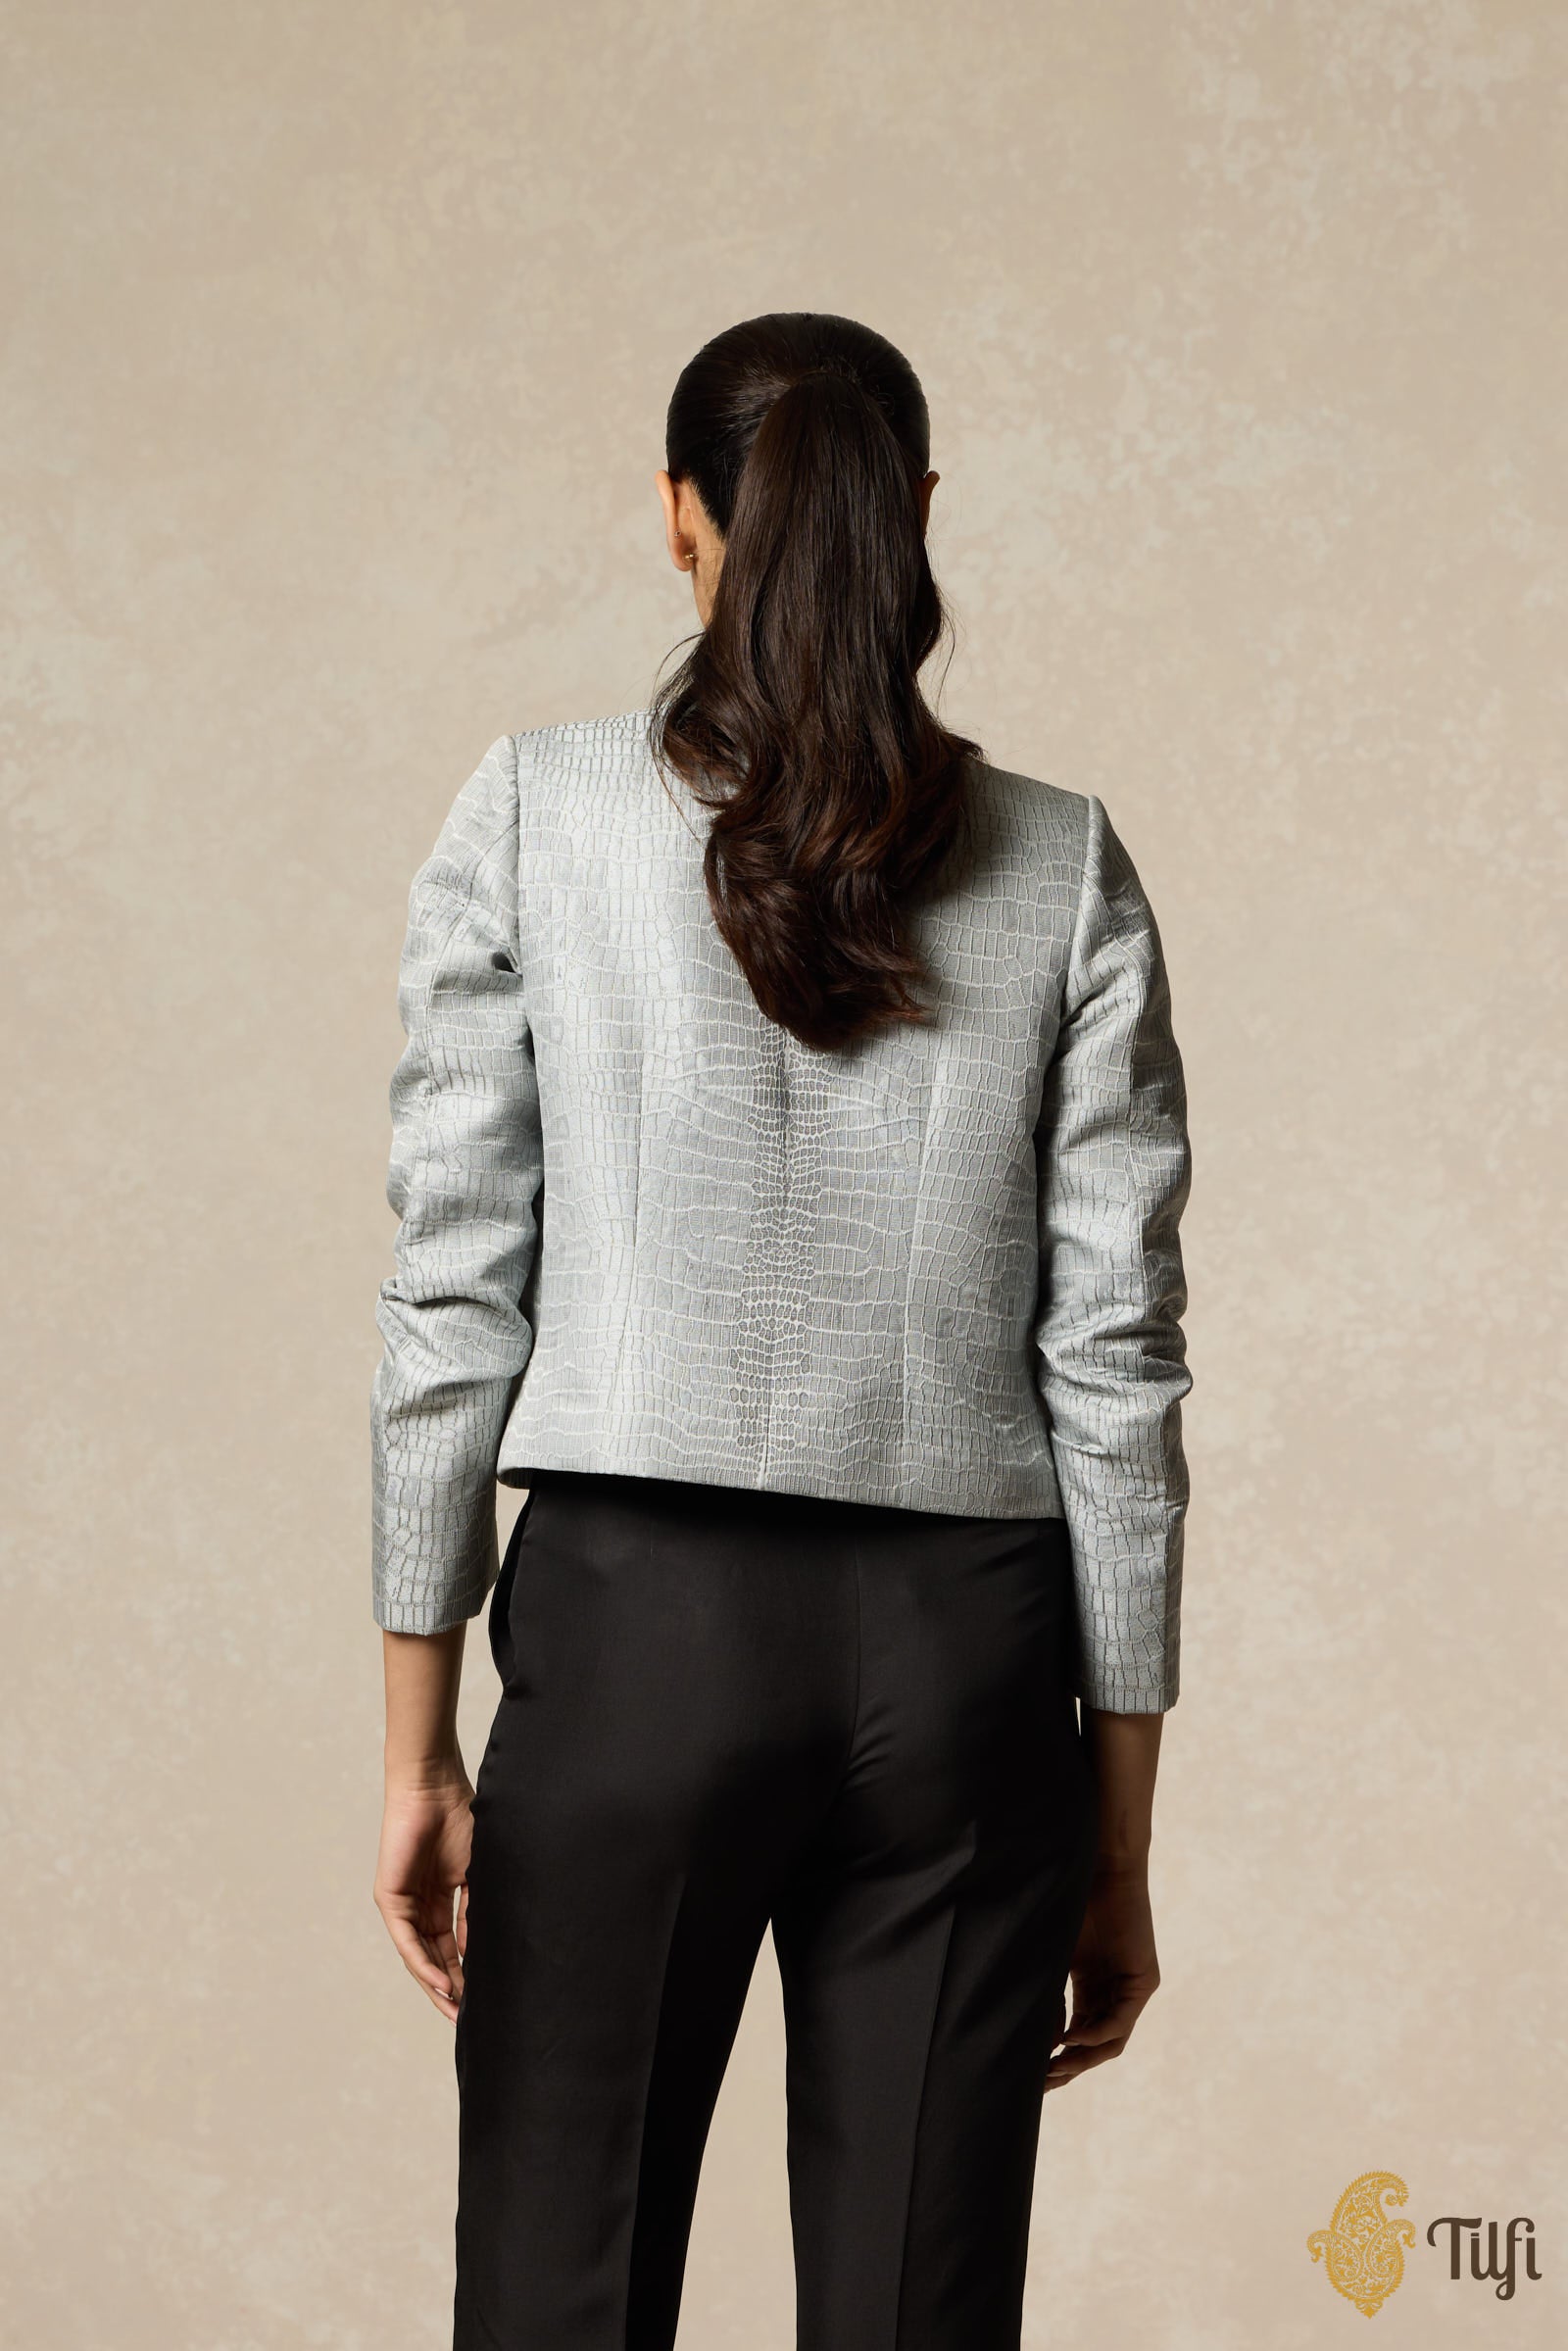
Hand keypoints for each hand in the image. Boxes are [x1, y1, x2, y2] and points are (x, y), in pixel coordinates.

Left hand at [373, 1764, 475, 2020]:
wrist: (434, 1787)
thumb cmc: (460, 1817)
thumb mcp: (476, 1871)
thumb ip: (475, 1909)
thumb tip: (478, 1949)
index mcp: (443, 1898)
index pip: (453, 1946)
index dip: (467, 1972)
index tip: (484, 1998)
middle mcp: (421, 1905)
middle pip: (434, 1958)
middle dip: (451, 1988)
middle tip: (467, 2017)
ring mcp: (404, 1903)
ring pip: (419, 1956)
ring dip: (436, 1984)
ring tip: (456, 2008)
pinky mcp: (390, 1899)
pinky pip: (407, 1941)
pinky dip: (423, 1963)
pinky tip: (441, 1983)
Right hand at [1044, 1853, 1159, 2091]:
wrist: (1100, 1866)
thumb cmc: (1071, 1901)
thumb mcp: (1052, 1957)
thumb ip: (1046, 1995)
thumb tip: (1028, 2038)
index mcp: (1089, 1988)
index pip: (1075, 2036)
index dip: (1055, 2059)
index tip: (1029, 2077)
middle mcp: (1112, 1993)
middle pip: (1093, 2046)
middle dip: (1067, 2068)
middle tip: (1040, 2085)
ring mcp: (1129, 1989)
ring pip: (1109, 2041)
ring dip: (1082, 2058)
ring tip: (1054, 2069)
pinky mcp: (1143, 1981)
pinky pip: (1120, 2020)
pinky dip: (1096, 2033)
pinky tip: (1072, 2040)